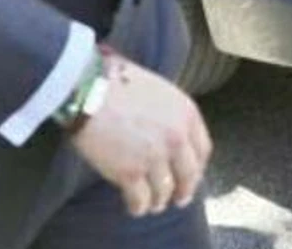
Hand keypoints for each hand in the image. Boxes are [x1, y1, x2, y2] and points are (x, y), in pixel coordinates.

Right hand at [70, 55, 212, 217]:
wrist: (88, 88)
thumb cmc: (117, 83)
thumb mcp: (159, 92)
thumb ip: (170, 115)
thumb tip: (169, 136)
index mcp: (187, 115)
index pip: (203, 150)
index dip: (197, 168)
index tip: (192, 176)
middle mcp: (177, 138)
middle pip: (189, 175)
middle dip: (184, 191)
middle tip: (179, 199)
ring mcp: (154, 157)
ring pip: (165, 191)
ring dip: (159, 201)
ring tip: (152, 205)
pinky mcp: (130, 172)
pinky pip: (140, 200)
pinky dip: (138, 207)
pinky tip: (134, 207)